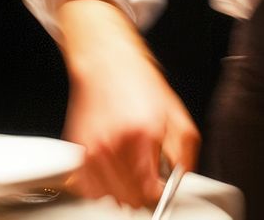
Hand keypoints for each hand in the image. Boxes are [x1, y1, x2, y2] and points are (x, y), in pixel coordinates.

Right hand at [64, 59, 199, 206]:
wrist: (107, 64)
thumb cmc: (139, 84)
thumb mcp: (176, 114)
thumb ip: (184, 152)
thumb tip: (180, 178)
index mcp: (142, 135)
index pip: (149, 191)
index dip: (159, 193)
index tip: (161, 187)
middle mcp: (113, 145)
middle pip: (129, 198)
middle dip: (142, 193)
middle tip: (148, 177)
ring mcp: (91, 150)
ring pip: (109, 196)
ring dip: (122, 191)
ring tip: (130, 172)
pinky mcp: (78, 151)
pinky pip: (89, 188)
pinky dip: (101, 187)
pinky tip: (112, 172)